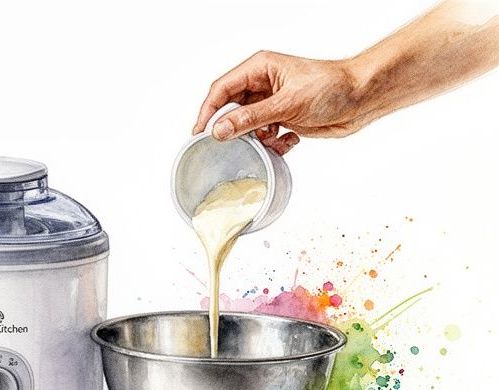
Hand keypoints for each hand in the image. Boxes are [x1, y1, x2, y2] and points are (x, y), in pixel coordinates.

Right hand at [193, 51, 365, 154]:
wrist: (364, 98)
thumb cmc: (333, 87)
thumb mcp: (287, 104)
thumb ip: (250, 118)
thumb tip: (220, 129)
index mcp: (260, 68)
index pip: (222, 89)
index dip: (208, 111)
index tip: (200, 133)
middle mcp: (263, 84)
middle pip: (232, 110)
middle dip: (235, 129)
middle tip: (231, 146)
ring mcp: (273, 102)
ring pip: (248, 126)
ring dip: (257, 139)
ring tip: (273, 140)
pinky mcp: (284, 119)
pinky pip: (265, 136)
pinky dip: (273, 144)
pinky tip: (289, 141)